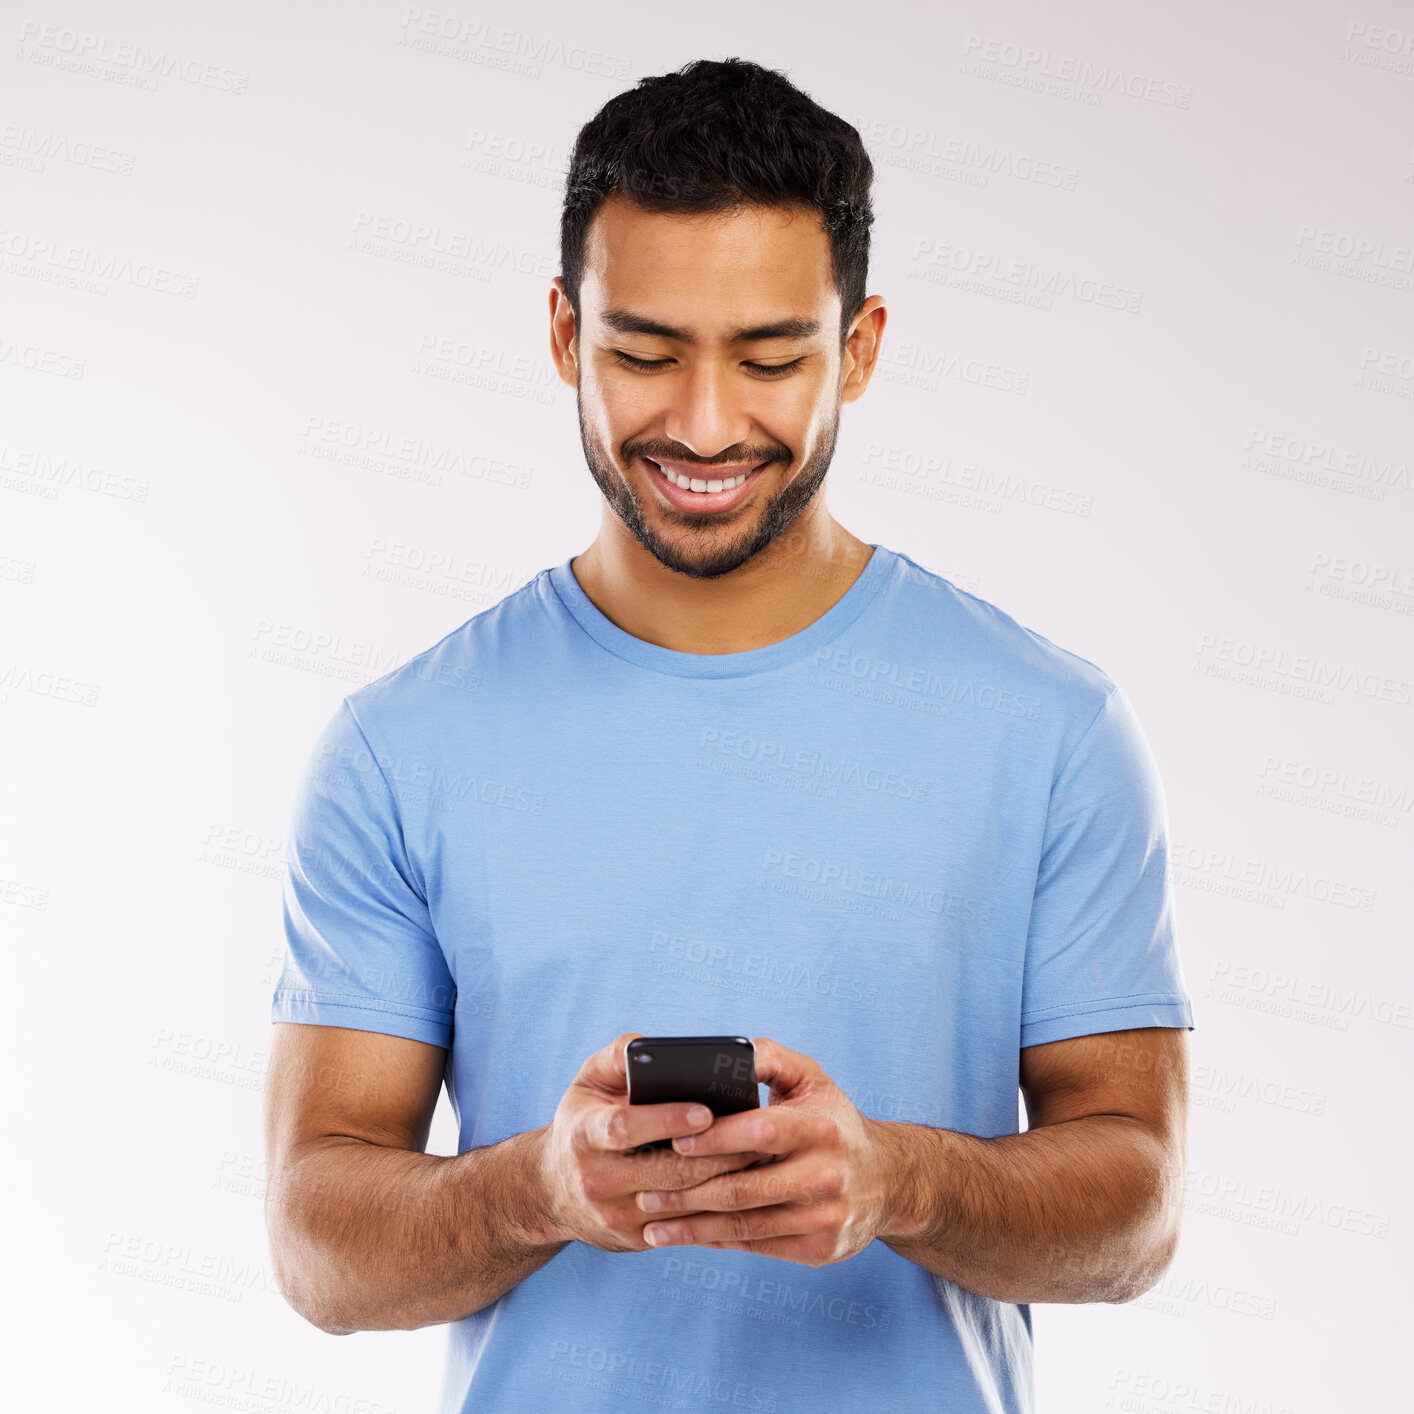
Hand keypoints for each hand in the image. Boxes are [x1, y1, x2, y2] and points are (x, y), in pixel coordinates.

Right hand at [531, 1032, 773, 1251]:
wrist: (550, 1190)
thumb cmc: (583, 1121)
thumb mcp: (588, 1082)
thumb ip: (617, 1056)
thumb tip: (650, 1044)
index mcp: (584, 1135)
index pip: (626, 1127)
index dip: (667, 1119)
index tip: (706, 1110)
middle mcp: (596, 1180)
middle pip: (664, 1171)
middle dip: (714, 1154)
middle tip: (757, 1136)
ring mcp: (615, 1216)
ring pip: (680, 1204)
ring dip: (723, 1183)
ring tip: (760, 1160)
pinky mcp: (635, 1239)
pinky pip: (683, 1227)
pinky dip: (716, 1209)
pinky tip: (743, 1189)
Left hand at [632, 1036, 904, 1265]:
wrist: (887, 1180)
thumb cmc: (831, 1120)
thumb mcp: (812, 1079)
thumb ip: (770, 1058)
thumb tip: (727, 1052)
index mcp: (821, 1128)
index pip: (760, 1131)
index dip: (713, 1137)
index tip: (672, 1139)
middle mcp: (826, 1175)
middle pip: (743, 1188)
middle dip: (686, 1191)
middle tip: (643, 1189)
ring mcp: (824, 1218)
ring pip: (744, 1225)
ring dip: (691, 1225)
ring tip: (650, 1220)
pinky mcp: (819, 1250)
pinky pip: (756, 1246)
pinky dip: (716, 1241)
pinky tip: (685, 1236)